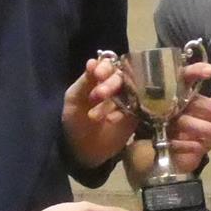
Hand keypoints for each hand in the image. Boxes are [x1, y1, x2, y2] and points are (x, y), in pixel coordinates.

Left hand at [63, 53, 134, 170]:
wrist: (82, 149)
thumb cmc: (75, 120)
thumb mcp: (74, 98)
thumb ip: (85, 81)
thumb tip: (93, 61)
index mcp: (101, 78)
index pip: (109, 65)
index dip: (106, 67)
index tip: (98, 74)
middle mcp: (117, 86)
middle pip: (122, 77)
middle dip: (110, 84)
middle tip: (97, 96)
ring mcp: (129, 100)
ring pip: (130, 92)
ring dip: (115, 100)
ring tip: (96, 115)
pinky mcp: (136, 116)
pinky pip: (136, 109)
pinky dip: (123, 113)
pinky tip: (111, 120)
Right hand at [166, 66, 210, 175]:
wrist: (182, 156)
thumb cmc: (197, 129)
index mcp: (183, 94)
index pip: (185, 77)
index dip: (196, 71)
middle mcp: (172, 106)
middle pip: (190, 102)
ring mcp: (166, 124)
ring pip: (184, 122)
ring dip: (205, 127)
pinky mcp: (163, 143)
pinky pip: (175, 142)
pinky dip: (188, 144)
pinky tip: (200, 146)